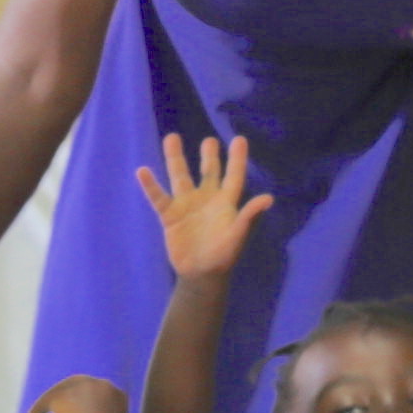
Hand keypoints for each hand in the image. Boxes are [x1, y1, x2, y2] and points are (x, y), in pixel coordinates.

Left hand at [27, 373, 129, 412]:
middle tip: (53, 407)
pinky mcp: (64, 394)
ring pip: (61, 390)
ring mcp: (84, 387)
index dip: (82, 400)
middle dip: (65, 394)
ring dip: (50, 402)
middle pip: (77, 384)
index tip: (73, 411)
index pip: (95, 391)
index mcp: (117, 395)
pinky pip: (47, 399)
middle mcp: (102, 385)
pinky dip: (38, 410)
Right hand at [137, 134, 272, 280]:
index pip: (233, 176)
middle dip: (209, 156)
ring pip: (180, 177)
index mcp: (226, 203)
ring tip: (172, 137)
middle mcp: (206, 199)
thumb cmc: (224, 255)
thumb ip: (250, 215)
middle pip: (207, 172)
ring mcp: (187, 205)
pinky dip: (150, 186)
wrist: (200, 274)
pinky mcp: (170, 216)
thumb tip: (269, 198)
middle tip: (209, 140)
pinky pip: (158, 197)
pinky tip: (143, 171)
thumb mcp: (238, 235)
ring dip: (175, 158)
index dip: (237, 159)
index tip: (239, 139)